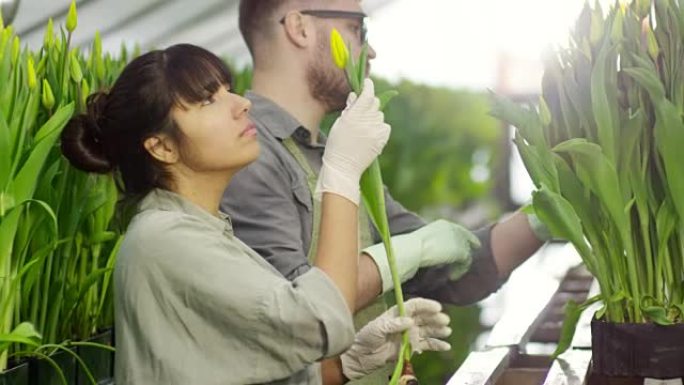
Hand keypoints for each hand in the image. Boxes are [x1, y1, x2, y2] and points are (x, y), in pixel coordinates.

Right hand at [315, 78, 390, 204]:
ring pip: (380, 114)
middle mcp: (366, 123)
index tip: (367, 83)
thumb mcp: (338, 125)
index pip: (366, 95)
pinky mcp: (382, 140)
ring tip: (363, 127)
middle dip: (369, 103)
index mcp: (353, 117)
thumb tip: (355, 96)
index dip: (368, 86)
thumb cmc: (336, 146)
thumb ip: (349, 109)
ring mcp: (376, 132)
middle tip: (360, 110)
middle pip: (375, 103)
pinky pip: (385, 126)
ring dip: (373, 116)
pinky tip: (370, 134)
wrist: (343, 168)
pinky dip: (379, 127)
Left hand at [340, 298, 451, 379]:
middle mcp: (406, 322)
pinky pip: (427, 345)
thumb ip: (393, 324)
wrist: (362, 357)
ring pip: (428, 330)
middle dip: (435, 318)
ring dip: (438, 330)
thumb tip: (410, 321)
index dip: (426, 305)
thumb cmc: (366, 338)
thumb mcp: (377, 328)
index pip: (414, 306)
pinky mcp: (412, 347)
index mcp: (397, 313)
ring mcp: (410, 335)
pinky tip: (446, 346)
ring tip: (447, 331)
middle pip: (424, 317)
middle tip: (445, 320)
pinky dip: (437, 345)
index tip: (437, 308)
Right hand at [363, 219, 480, 292]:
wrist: (412, 250)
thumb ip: (432, 245)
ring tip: (452, 275)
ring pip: (466, 252)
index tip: (471, 248)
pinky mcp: (461, 250)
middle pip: (465, 239)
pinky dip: (460, 270)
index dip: (464, 239)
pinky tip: (452, 276)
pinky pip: (466, 261)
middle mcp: (451, 228)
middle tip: (464, 265)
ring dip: (460, 265)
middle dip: (467, 251)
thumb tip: (434, 255)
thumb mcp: (422, 243)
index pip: (457, 230)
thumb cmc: (409, 249)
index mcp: (441, 225)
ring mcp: (457, 238)